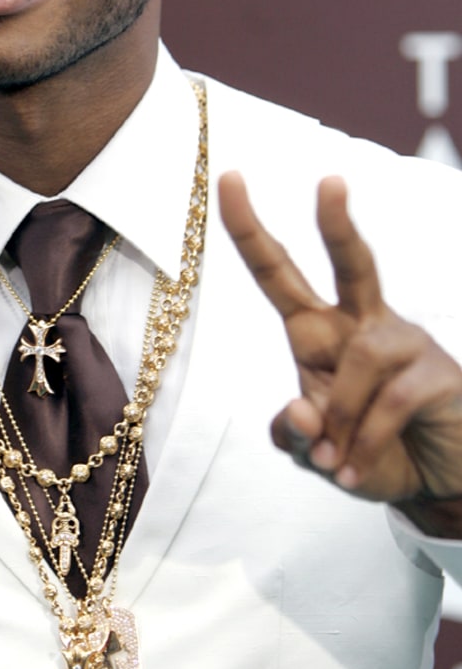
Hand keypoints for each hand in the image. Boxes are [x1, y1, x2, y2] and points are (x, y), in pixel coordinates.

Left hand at [218, 170, 461, 531]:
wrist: (436, 488)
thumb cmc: (371, 456)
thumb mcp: (315, 454)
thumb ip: (293, 436)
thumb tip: (301, 409)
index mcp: (322, 333)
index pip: (281, 274)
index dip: (250, 231)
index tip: (228, 180)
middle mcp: (363, 326)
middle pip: (351, 263)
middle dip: (337, 223)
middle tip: (330, 181)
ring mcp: (406, 344)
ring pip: (359, 358)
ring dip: (341, 421)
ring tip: (340, 464)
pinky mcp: (439, 372)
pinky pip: (388, 401)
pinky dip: (366, 445)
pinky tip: (358, 472)